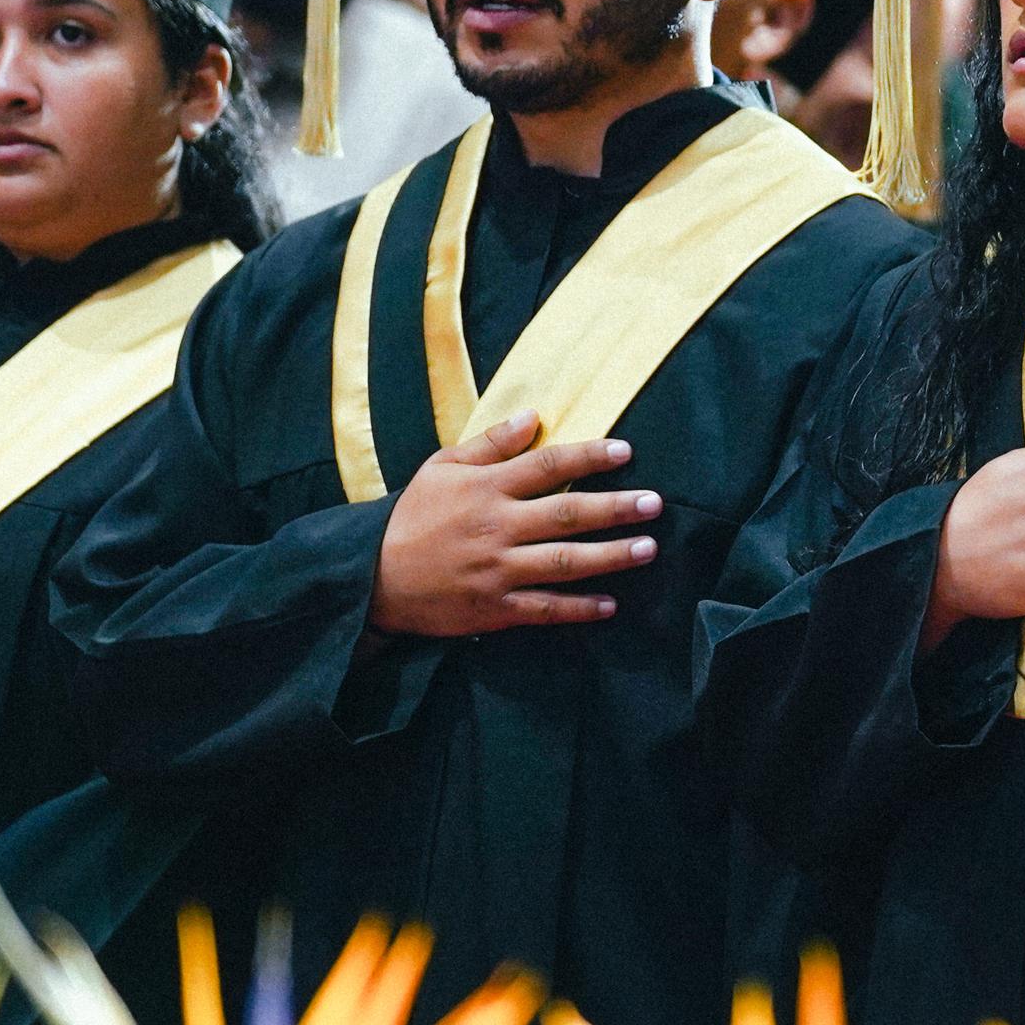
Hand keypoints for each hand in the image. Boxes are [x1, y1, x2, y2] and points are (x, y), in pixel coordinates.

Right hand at [369, 413, 664, 637]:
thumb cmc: (412, 516)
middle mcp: (496, 527)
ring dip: (611, 556)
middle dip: (615, 507)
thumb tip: (534, 415)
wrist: (370, 576)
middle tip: (655, 502)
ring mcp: (496, 570)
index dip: (589, 455)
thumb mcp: (442, 467)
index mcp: (485, 487)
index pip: (548, 465)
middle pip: (567, 514)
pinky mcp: (493, 609)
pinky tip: (611, 604)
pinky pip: (544, 609)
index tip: (626, 450)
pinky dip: (579, 608)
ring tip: (648, 547)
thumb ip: (491, 443)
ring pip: (563, 562)